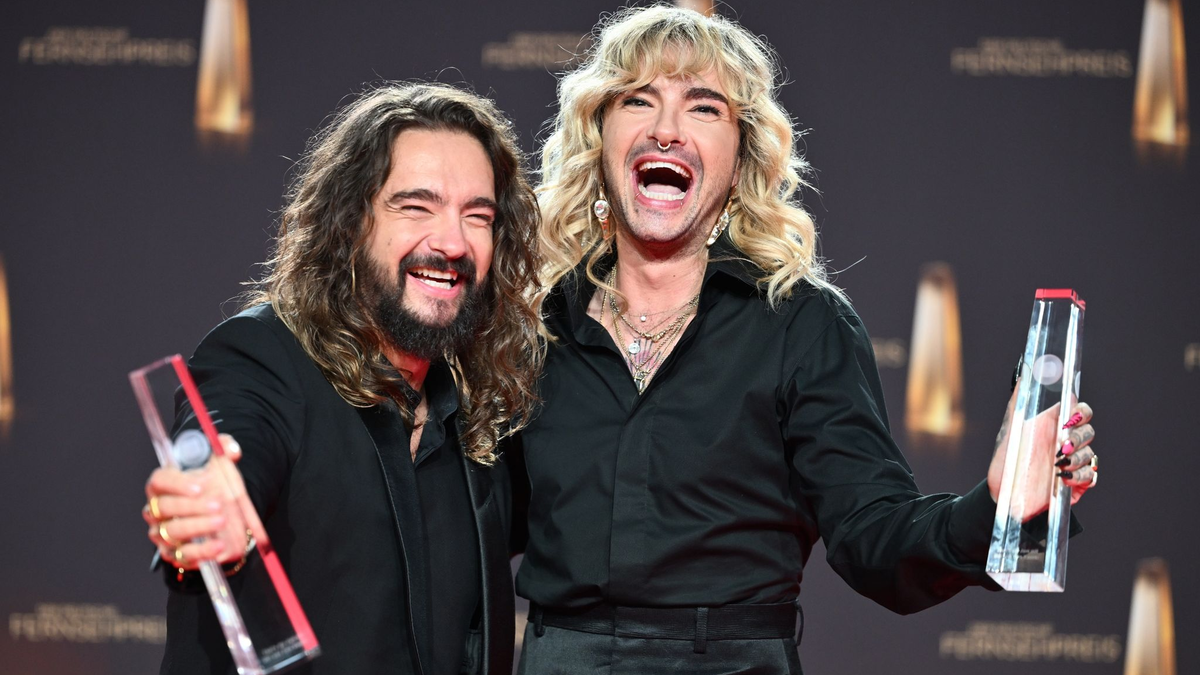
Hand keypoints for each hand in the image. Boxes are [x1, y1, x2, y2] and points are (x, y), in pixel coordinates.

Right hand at [142, 434, 251, 569]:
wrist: (220, 512)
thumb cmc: (212, 484)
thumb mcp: (218, 463)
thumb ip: (223, 448)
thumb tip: (231, 450)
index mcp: (163, 484)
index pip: (160, 481)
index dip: (177, 483)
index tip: (201, 485)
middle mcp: (157, 510)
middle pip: (165, 507)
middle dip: (191, 506)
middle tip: (218, 504)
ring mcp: (163, 533)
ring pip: (173, 531)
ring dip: (198, 526)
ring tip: (221, 521)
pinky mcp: (175, 553)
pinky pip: (183, 555)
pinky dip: (201, 551)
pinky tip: (218, 544)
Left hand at [987, 384, 1096, 521]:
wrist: (1003, 496)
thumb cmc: (1005, 462)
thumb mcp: (1009, 432)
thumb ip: (1017, 405)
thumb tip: (1022, 378)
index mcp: (1053, 427)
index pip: (1079, 412)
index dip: (1081, 413)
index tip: (1069, 419)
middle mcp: (1065, 443)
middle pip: (1089, 432)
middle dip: (1078, 437)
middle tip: (1061, 446)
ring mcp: (1072, 463)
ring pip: (1091, 454)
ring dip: (1077, 458)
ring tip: (1057, 465)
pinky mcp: (1076, 483)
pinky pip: (1091, 476)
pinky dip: (1079, 476)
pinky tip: (1062, 478)